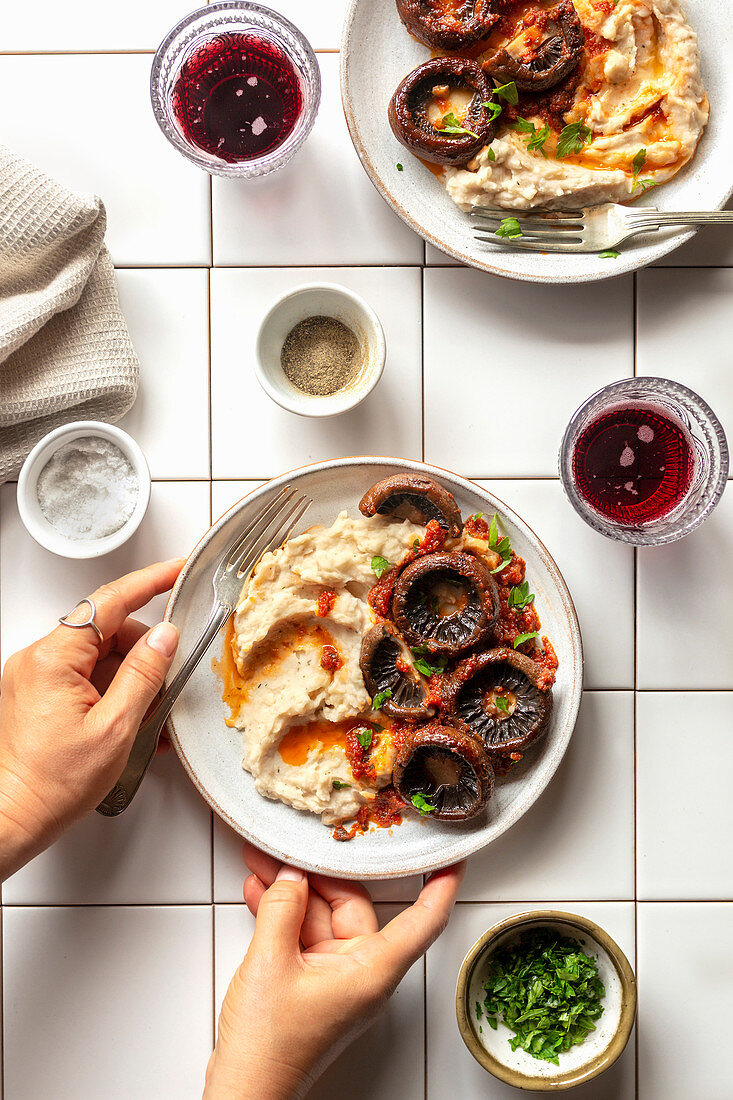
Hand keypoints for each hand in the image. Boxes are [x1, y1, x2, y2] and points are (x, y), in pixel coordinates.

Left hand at [0, 559, 183, 879]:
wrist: (12, 819)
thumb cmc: (52, 784)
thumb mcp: (116, 729)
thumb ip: (145, 675)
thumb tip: (165, 637)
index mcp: (54, 659)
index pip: (110, 602)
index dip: (150, 582)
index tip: (177, 570)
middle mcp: (39, 659)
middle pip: (108, 632)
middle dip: (145, 654)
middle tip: (170, 683)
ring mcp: (36, 677)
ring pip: (101, 657)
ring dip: (131, 680)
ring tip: (149, 719)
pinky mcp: (39, 694)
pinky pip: (87, 678)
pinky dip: (114, 694)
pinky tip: (132, 723)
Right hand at [204, 842, 464, 1099]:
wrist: (245, 1091)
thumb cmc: (268, 1048)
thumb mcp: (270, 962)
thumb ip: (283, 909)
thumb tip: (290, 875)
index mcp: (373, 971)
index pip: (424, 921)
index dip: (441, 885)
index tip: (452, 856)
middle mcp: (362, 973)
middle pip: (354, 906)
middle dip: (317, 874)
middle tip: (287, 848)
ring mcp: (338, 979)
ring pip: (323, 917)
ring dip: (291, 893)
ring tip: (260, 862)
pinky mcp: (313, 983)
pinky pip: (306, 936)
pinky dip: (283, 915)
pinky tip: (259, 893)